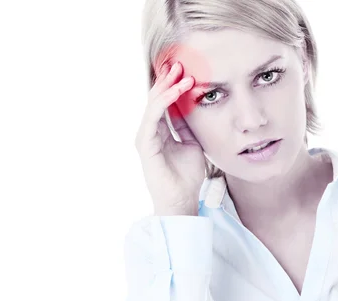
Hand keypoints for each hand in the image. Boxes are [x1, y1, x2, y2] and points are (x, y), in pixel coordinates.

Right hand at [134, 61, 205, 214]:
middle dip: (168, 81)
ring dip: (167, 87)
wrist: (182, 199)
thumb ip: (187, 127)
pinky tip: (175, 91)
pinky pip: (153, 117)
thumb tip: (190, 107)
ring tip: (180, 73)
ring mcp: (146, 137)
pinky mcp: (145, 143)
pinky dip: (164, 102)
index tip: (185, 70)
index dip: (173, 86)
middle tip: (180, 64)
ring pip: (154, 104)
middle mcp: (150, 132)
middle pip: (156, 99)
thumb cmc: (186, 175)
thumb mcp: (192, 144)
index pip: (164, 103)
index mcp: (160, 132)